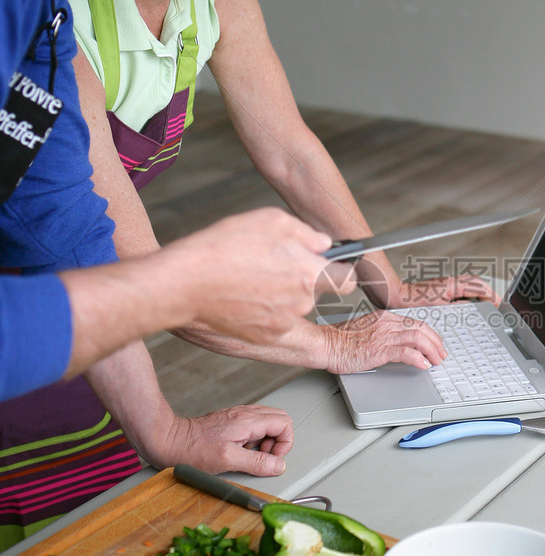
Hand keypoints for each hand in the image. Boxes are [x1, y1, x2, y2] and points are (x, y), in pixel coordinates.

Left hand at [149, 404, 294, 477]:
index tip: (272, 459)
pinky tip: (240, 451)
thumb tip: (278, 465)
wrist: (168, 441)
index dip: (285, 443)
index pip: (284, 423)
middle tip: (263, 457)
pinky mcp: (230, 422)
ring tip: (250, 455)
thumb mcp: (228, 460)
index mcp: (248, 420)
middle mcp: (245, 414)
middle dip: (278, 441)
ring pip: (267, 423)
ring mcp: (237, 416)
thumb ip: (257, 462)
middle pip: (279, 420)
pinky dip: (253, 440)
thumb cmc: (192, 450)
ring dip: (266, 441)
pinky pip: (253, 427)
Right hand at [165, 208, 356, 342]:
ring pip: (294, 305)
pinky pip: (275, 319)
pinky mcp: (265, 335)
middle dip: (304, 278)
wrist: (185, 284)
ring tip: (251, 275)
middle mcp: (302, 302)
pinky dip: (265, 308)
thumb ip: (306, 233)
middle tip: (274, 262)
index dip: (341, 270)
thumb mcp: (271, 220)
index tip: (335, 265)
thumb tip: (323, 244)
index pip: (348, 279)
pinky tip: (243, 293)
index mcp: (309, 272)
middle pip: (316, 291)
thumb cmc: (225, 247)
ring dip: (282, 292)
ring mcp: (284, 322)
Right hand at [321, 311, 447, 373]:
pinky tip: (423, 366)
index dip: (430, 335)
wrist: (326, 343)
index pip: (416, 323)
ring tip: (436, 361)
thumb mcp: (368, 329)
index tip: (436, 345)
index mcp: (385, 317)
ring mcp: (384, 335)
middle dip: (436, 343)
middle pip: (421, 329)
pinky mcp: (379, 349)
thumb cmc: (341, 340)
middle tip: (441, 355)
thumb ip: (385, 333)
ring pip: (418, 338)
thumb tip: (401, 344)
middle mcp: (387, 323)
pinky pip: (406, 352)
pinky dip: (418, 359)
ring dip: (431, 351)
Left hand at [374, 273, 500, 308]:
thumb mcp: (438, 306)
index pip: (479, 286)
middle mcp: (450, 283)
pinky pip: (461, 291)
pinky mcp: (441, 291)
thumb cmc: (411, 301)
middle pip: (477, 284)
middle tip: (496, 304)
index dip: (491, 295)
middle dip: (488, 293)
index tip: (498, 303)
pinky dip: (469, 296)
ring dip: (480, 293)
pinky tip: (469, 306)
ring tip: (488, 304)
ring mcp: (446, 286)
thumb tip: (471, 306)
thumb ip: (457, 305)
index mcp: (452, 285)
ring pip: (469, 286)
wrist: (396, 297)